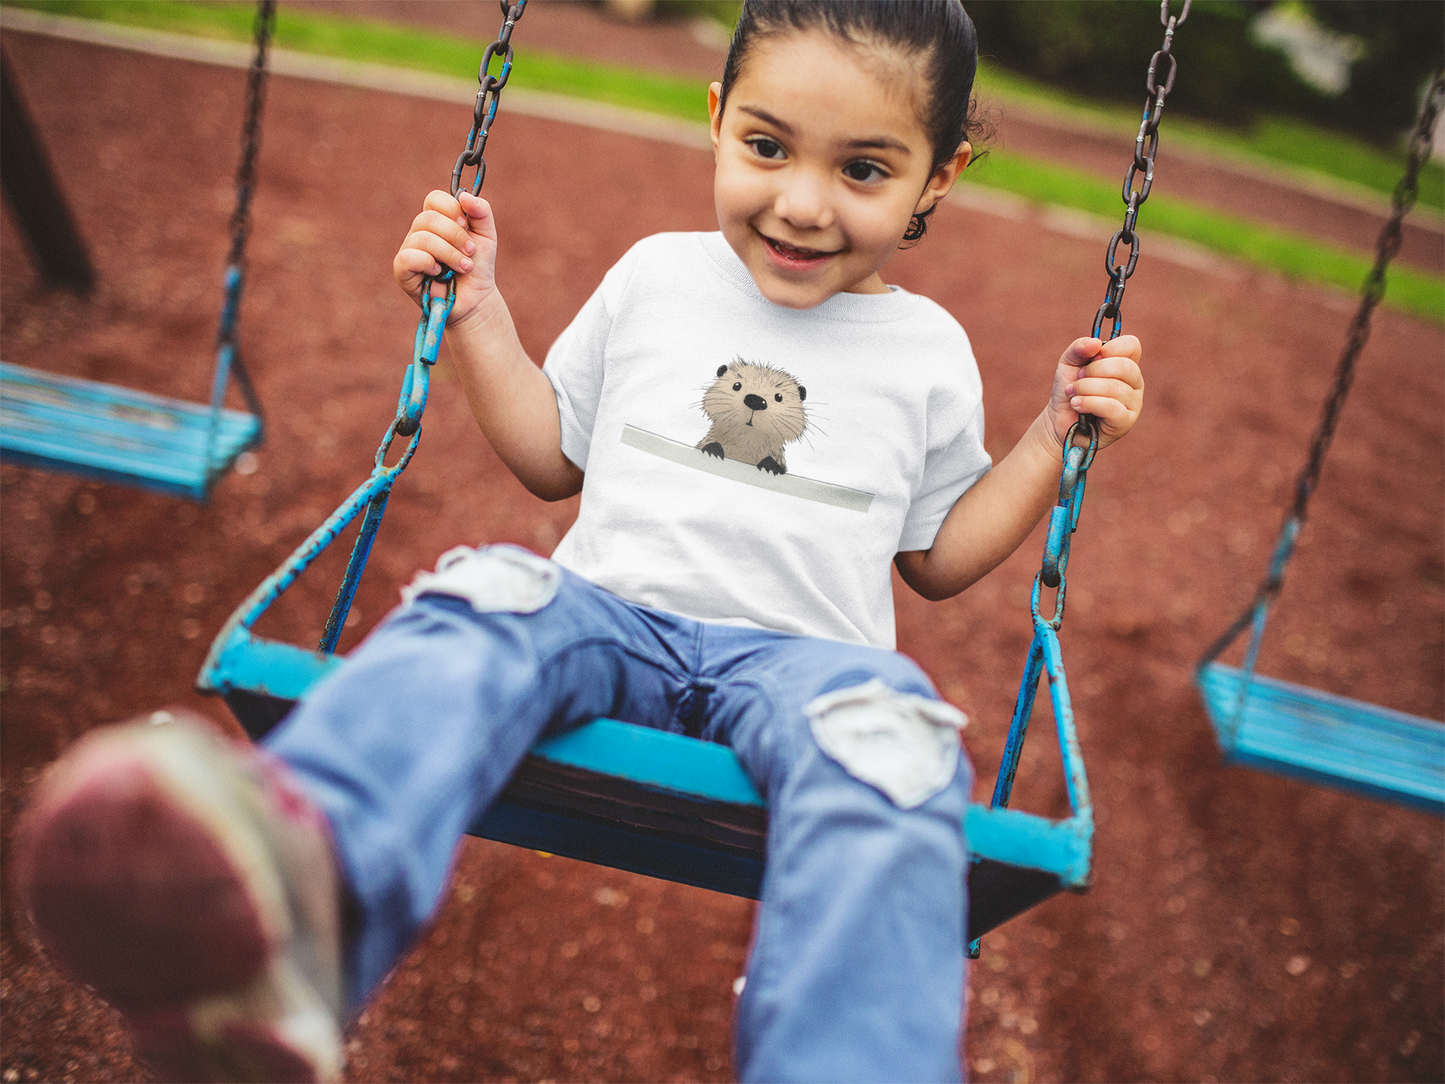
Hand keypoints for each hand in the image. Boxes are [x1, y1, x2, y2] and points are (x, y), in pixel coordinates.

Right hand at [393, 189, 499, 325]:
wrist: (477, 299)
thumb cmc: (478, 267)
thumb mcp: (487, 236)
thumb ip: (482, 212)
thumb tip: (465, 195)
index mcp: (437, 220)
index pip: (434, 199)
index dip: (451, 209)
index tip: (466, 224)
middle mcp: (419, 232)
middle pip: (427, 218)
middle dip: (455, 236)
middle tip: (471, 252)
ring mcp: (409, 250)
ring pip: (422, 238)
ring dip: (450, 254)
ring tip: (464, 268)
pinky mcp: (402, 271)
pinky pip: (408, 257)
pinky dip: (428, 263)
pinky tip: (439, 273)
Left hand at [1045, 335, 1143, 452]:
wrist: (1058, 420)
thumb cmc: (1070, 390)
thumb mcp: (1068, 363)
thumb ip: (1079, 348)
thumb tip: (1096, 343)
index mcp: (1126, 364)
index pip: (1132, 345)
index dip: (1110, 348)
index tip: (1092, 358)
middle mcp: (1135, 382)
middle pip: (1125, 366)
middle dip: (1093, 371)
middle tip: (1078, 378)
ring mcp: (1134, 403)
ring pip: (1114, 388)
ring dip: (1085, 388)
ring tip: (1073, 394)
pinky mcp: (1125, 421)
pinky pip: (1111, 407)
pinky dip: (1088, 403)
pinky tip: (1077, 405)